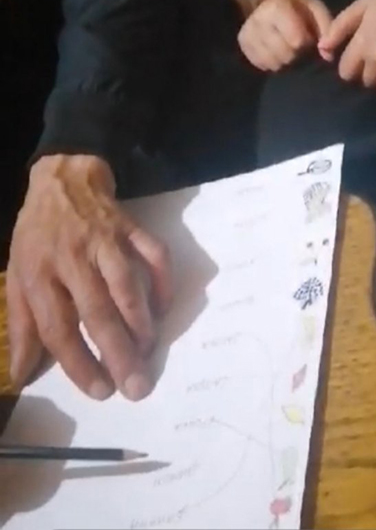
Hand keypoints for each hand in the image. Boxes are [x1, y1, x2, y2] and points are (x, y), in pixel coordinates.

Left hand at [7, 154, 171, 400]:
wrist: (63, 177)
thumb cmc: (38, 234)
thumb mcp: (18, 276)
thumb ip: (22, 326)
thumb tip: (21, 375)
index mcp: (39, 273)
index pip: (57, 326)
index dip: (78, 362)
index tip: (100, 391)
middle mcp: (72, 258)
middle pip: (97, 311)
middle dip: (118, 352)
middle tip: (138, 388)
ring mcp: (105, 240)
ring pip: (127, 285)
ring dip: (141, 322)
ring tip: (149, 353)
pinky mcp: (131, 226)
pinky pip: (154, 254)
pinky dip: (163, 282)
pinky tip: (164, 309)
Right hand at [238, 0, 331, 70]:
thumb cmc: (300, 6)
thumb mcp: (317, 9)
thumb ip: (327, 30)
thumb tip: (327, 56)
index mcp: (277, 7)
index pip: (296, 41)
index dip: (306, 42)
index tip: (307, 36)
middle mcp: (258, 19)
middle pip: (284, 54)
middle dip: (296, 54)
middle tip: (297, 44)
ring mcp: (247, 32)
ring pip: (272, 62)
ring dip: (284, 60)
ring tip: (287, 47)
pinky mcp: (242, 43)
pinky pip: (261, 64)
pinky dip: (272, 62)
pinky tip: (276, 51)